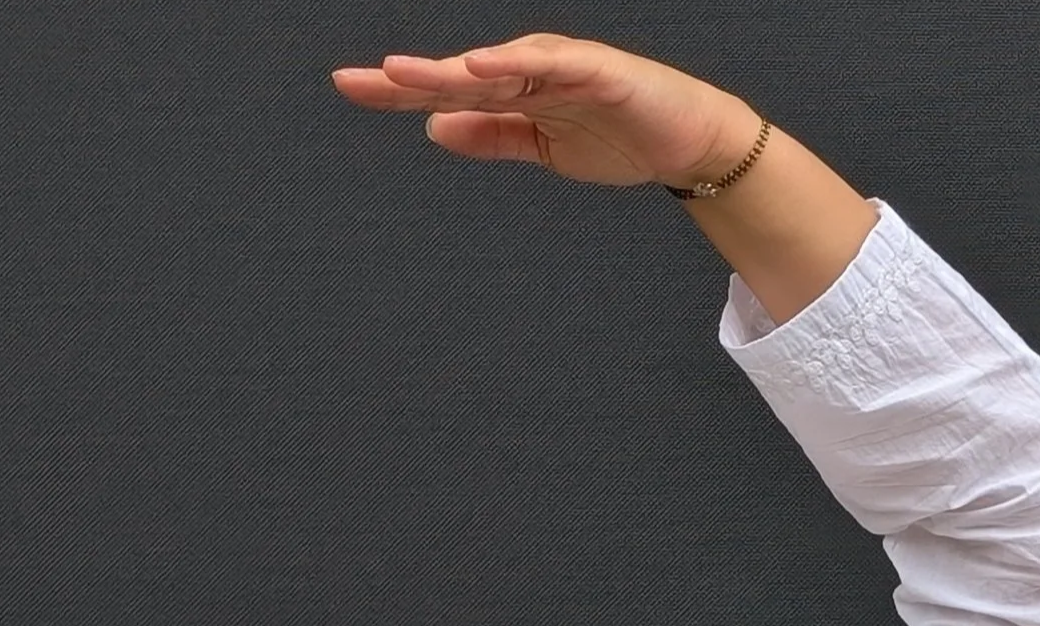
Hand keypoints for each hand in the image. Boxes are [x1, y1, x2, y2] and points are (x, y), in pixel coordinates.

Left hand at [330, 35, 764, 191]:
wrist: (689, 144)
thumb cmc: (621, 137)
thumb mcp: (543, 148)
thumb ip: (492, 136)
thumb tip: (435, 129)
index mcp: (516, 91)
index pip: (448, 89)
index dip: (399, 90)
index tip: (351, 88)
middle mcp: (531, 69)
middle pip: (461, 73)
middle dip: (413, 78)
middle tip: (364, 80)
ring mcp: (563, 66)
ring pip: (498, 64)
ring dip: (453, 68)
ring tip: (408, 74)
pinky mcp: (598, 70)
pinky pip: (553, 63)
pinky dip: (517, 61)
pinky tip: (484, 65)